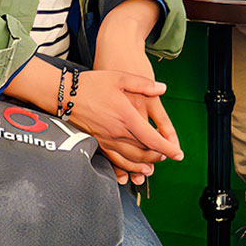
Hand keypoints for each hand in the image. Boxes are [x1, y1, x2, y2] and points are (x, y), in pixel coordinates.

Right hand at [93, 7, 176, 183]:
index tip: (179, 154)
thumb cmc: (92, 84)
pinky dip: (129, 167)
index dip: (168, 149)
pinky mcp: (99, 143)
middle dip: (160, 156)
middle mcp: (118, 133)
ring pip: (132, 159)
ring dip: (146, 164)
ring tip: (155, 162)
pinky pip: (117, 161)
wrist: (66, 94)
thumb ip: (143, 84)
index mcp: (126, 117)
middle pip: (144, 152)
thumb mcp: (119, 77)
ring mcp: (107, 140)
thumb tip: (162, 88)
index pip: (152, 139)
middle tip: (169, 154)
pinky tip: (135, 168)